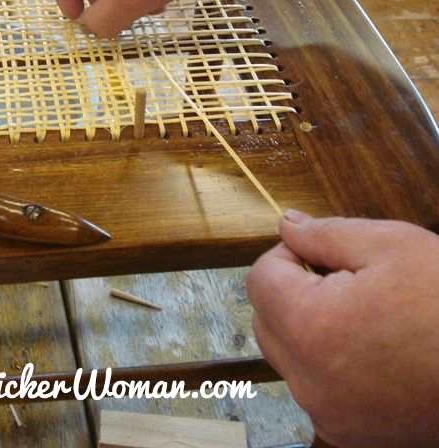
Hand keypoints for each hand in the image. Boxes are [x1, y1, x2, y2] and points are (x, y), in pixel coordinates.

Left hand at [247, 211, 438, 446]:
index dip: (286, 256)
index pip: (259, 279)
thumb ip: (324, 234)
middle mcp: (308, 379)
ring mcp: (327, 411)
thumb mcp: (391, 246)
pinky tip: (370, 348)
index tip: (320, 255)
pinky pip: (313, 384)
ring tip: (361, 314)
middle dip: (290, 291)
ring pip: (285, 353)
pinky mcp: (349, 432)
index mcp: (310, 327)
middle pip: (265, 318)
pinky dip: (325, 361)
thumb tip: (286, 224)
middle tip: (341, 280)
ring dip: (305, 326)